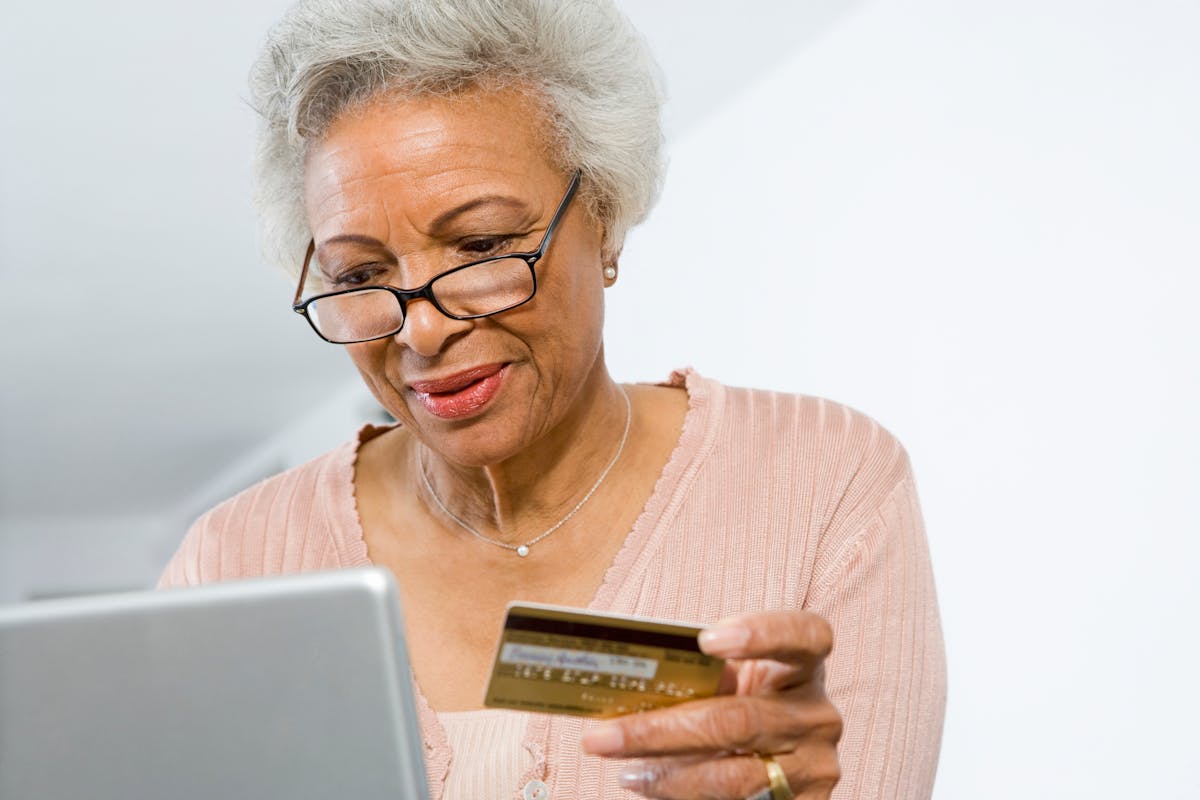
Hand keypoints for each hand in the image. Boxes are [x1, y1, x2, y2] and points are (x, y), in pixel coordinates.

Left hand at [581, 611, 841, 799]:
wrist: (776, 762)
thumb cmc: (740, 705)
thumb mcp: (731, 684)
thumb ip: (701, 678)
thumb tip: (624, 683)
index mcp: (803, 665)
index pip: (805, 636)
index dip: (762, 633)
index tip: (705, 639)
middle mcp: (818, 715)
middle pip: (741, 720)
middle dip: (663, 730)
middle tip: (605, 736)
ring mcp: (816, 767)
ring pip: (736, 777)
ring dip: (669, 776)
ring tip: (624, 770)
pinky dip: (688, 797)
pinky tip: (652, 788)